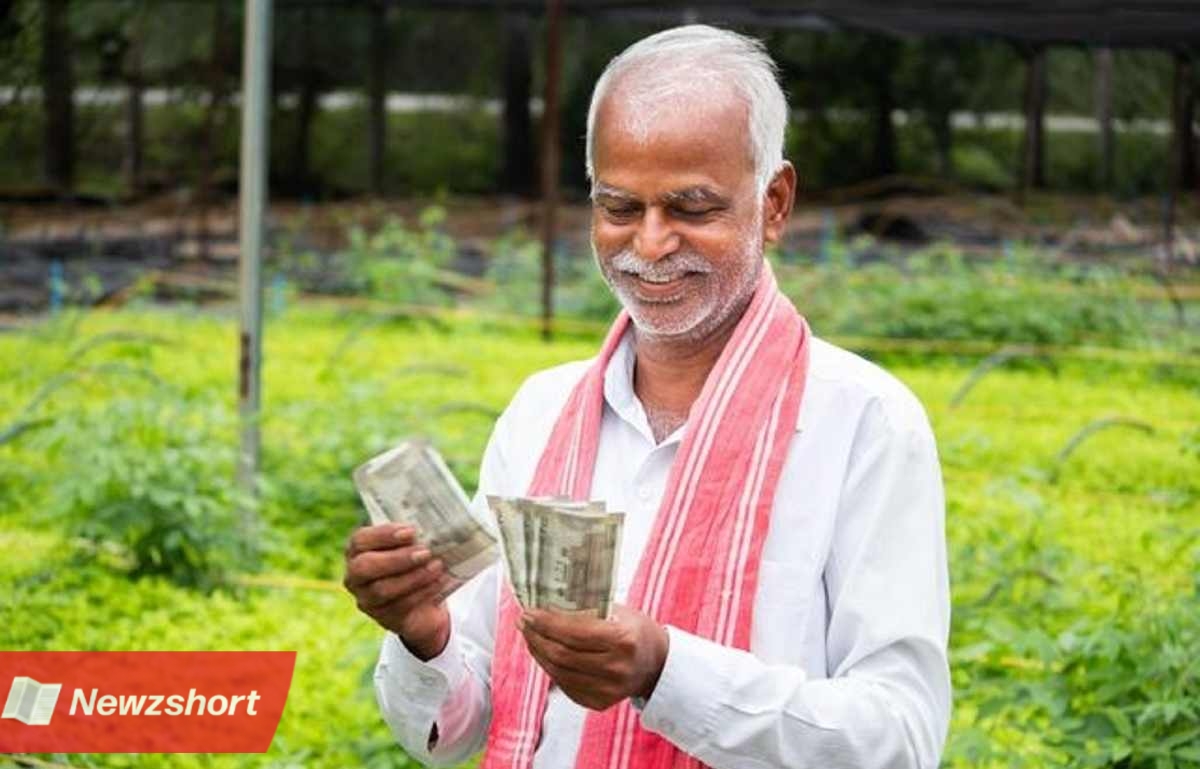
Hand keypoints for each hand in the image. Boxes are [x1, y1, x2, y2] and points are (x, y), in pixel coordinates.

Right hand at [343, 523, 452, 659]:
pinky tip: (439, 582)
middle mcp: (355, 576)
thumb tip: (431, 529)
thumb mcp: (411, 548)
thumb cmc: (414, 565)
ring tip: (437, 566)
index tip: (411, 532)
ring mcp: (366, 600)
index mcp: (357, 552)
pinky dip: (423, 592)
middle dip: (397, 558)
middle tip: (425, 552)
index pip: (360, 540)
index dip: (384, 535)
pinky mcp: (383, 618)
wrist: (424, 603)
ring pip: (383, 589)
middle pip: (365, 566)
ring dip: (414, 576)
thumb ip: (413, 539)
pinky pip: (400, 606)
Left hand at [519, 605, 668, 710]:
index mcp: (623, 640)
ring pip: (559, 673)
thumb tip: (547, 601)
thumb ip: (586, 608)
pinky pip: (565, 685)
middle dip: (537, 637)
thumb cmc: (635, 630)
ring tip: (531, 636)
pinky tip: (544, 653)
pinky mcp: (599, 702)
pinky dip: (550, 668)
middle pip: (562, 655)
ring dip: (539, 652)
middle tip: (524, 622)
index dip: (547, 623)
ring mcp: (608, 690)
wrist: (656, 664)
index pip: (574, 633)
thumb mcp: (618, 611)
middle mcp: (616, 668)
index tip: (529, 612)